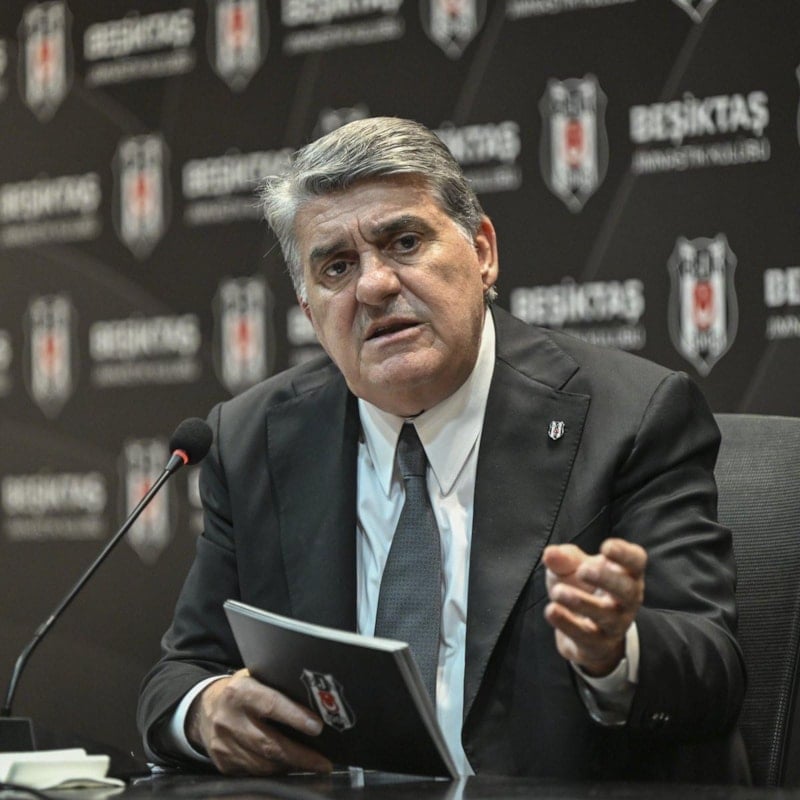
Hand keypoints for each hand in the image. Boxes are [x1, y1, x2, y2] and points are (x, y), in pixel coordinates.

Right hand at [186, 668, 331, 774]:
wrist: (204, 708)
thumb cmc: (241, 690)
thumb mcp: (255, 677)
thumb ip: (277, 686)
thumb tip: (314, 698)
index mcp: (240, 692)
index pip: (271, 704)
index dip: (296, 717)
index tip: (317, 728)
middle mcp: (229, 719)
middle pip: (269, 743)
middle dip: (300, 755)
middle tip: (323, 762)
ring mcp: (224, 744)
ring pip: (263, 764)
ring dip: (290, 766)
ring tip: (312, 765)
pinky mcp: (223, 763)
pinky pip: (254, 772)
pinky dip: (275, 771)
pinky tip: (289, 766)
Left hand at [542, 538, 645, 676]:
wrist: (584, 630)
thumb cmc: (584, 587)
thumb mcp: (573, 568)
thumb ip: (564, 559)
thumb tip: (550, 554)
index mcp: (626, 573)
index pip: (636, 561)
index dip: (625, 554)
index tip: (607, 547)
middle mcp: (626, 599)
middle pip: (626, 590)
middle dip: (606, 579)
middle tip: (584, 571)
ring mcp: (614, 623)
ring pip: (605, 615)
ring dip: (581, 602)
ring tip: (558, 591)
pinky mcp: (597, 643)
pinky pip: (584, 635)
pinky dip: (566, 623)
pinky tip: (551, 610)